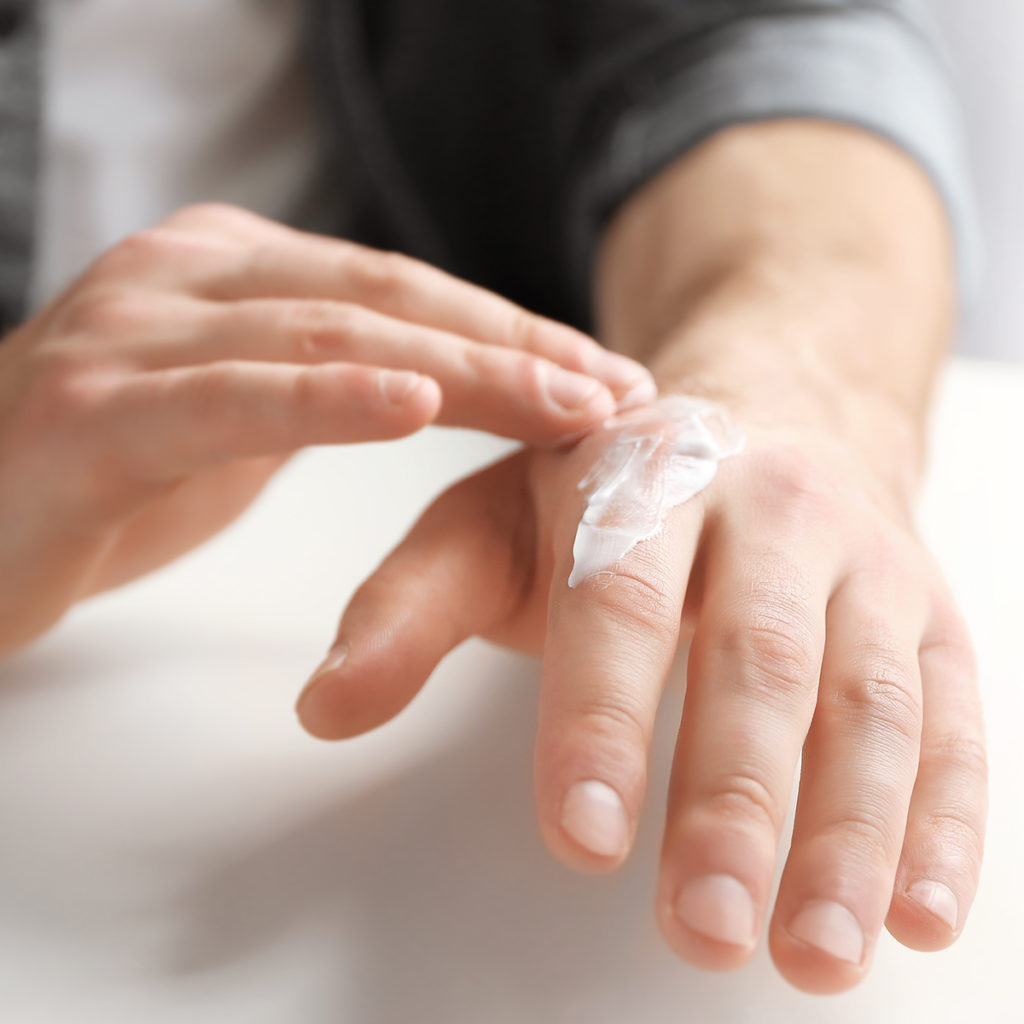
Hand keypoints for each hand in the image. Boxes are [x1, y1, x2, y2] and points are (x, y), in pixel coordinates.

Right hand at [0, 203, 652, 654]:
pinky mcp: (93, 413)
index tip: (604, 375)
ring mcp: (133, 334)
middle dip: (513, 346)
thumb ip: (310, 384)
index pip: (400, 290)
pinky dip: (327, 399)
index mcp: (229, 275)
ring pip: (331, 337)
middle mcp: (184, 277)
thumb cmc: (98, 481)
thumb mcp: (230, 421)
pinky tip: (413, 401)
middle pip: (386, 300)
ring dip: (463, 370)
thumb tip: (416, 382)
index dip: (511, 330)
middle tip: (616, 388)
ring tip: (566, 403)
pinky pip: (231, 398)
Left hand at [297, 390, 985, 994]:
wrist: (770, 418)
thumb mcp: (494, 521)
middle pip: (759, 656)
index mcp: (648, 479)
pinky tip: (921, 913)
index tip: (581, 837)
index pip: (623, 598)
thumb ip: (413, 606)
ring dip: (851, 834)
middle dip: (735, 798)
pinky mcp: (929, 619)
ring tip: (817, 953)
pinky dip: (945, 821)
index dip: (601, 716)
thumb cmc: (617, 491)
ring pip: (871, 700)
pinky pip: (953, 720)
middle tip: (703, 926)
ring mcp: (865, 564)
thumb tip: (326, 706)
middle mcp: (772, 511)